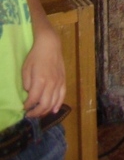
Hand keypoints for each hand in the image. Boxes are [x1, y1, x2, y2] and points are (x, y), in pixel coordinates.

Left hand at [22, 0, 66, 116]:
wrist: (50, 45)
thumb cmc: (35, 55)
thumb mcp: (25, 68)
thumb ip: (26, 83)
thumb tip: (29, 93)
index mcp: (40, 80)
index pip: (33, 100)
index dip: (27, 106)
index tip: (23, 108)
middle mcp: (51, 83)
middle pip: (44, 104)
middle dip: (36, 113)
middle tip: (30, 114)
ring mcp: (59, 82)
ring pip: (53, 102)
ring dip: (45, 111)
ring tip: (39, 113)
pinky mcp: (63, 80)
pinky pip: (62, 95)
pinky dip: (58, 104)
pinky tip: (54, 110)